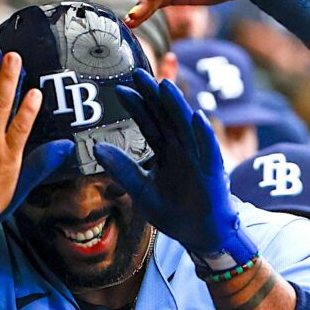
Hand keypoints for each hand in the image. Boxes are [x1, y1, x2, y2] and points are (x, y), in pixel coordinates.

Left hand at [94, 69, 256, 269]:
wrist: (199, 235)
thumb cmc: (174, 212)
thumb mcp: (140, 190)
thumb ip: (122, 169)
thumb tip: (96, 148)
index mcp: (165, 151)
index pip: (148, 122)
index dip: (136, 105)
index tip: (119, 89)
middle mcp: (181, 148)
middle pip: (166, 116)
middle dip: (153, 95)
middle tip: (138, 73)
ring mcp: (198, 157)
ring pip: (186, 126)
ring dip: (177, 106)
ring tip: (165, 86)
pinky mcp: (212, 172)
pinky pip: (208, 150)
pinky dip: (203, 134)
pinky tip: (196, 117)